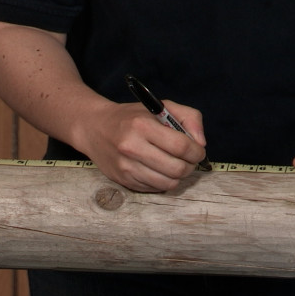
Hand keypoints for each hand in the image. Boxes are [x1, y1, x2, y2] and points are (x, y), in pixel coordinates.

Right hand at [76, 100, 206, 191]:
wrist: (94, 127)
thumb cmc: (131, 117)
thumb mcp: (160, 106)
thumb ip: (188, 118)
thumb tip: (201, 143)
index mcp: (142, 125)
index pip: (181, 146)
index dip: (197, 151)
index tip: (198, 151)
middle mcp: (132, 147)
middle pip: (177, 168)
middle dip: (190, 166)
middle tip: (189, 160)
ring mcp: (126, 167)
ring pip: (168, 183)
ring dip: (179, 176)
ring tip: (176, 165)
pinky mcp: (123, 180)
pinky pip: (155, 188)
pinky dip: (163, 181)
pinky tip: (159, 169)